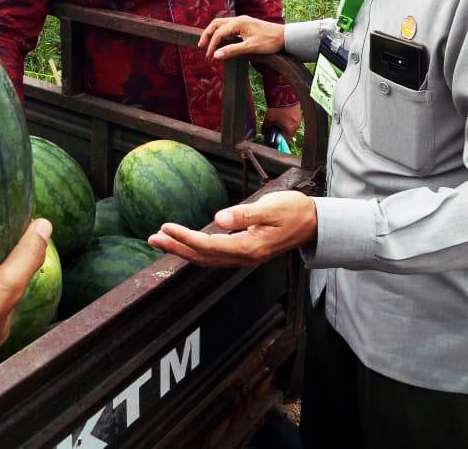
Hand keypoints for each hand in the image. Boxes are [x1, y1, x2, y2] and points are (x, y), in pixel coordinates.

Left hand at [148, 191, 316, 267]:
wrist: (314, 223)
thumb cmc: (294, 211)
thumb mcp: (271, 207)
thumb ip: (245, 214)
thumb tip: (218, 219)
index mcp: (250, 247)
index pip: (209, 246)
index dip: (185, 238)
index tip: (166, 227)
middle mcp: (244, 257)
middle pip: (203, 257)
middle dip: (176, 248)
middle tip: (153, 238)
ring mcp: (245, 257)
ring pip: (207, 259)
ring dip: (183, 250)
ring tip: (161, 241)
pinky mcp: (245, 252)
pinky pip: (215, 256)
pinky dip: (196, 251)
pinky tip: (186, 244)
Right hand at [198, 16, 283, 60]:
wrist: (285, 36)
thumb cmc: (270, 42)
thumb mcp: (250, 48)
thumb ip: (232, 51)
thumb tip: (216, 55)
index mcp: (239, 23)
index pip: (219, 33)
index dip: (212, 45)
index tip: (209, 56)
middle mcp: (239, 19)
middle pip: (216, 23)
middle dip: (207, 34)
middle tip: (201, 46)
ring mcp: (242, 21)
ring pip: (222, 23)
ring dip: (213, 32)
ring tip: (208, 43)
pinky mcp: (245, 24)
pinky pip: (228, 26)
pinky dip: (221, 32)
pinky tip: (221, 41)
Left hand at [263, 104, 300, 139]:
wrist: (284, 94)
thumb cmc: (276, 109)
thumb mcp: (268, 119)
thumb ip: (265, 128)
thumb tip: (264, 133)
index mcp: (289, 130)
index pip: (285, 141)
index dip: (279, 140)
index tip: (274, 137)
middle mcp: (296, 126)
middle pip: (289, 133)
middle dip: (282, 131)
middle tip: (275, 127)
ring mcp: (299, 119)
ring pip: (291, 126)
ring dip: (286, 125)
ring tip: (279, 119)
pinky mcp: (299, 112)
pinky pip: (293, 119)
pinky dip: (288, 118)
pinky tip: (283, 114)